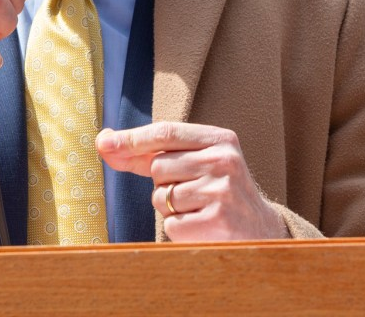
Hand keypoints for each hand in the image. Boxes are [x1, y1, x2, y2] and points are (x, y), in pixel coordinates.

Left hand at [96, 121, 286, 240]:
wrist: (260, 232)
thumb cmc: (216, 191)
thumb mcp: (195, 162)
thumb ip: (149, 153)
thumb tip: (104, 142)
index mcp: (220, 140)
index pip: (166, 132)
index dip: (132, 138)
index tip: (104, 142)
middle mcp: (224, 162)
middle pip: (158, 167)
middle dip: (163, 183)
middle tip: (191, 192)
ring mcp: (221, 192)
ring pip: (161, 197)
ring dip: (170, 208)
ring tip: (198, 209)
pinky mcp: (217, 223)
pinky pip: (171, 224)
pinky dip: (178, 229)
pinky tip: (202, 227)